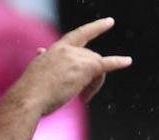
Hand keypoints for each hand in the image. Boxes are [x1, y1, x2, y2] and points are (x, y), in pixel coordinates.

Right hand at [10, 18, 131, 115]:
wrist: (30, 97)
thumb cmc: (31, 90)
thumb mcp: (38, 70)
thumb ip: (44, 60)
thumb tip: (41, 51)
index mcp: (55, 49)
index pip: (79, 35)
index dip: (96, 28)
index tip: (109, 22)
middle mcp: (67, 49)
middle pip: (92, 59)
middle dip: (91, 79)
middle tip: (83, 97)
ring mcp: (75, 56)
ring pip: (97, 68)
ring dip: (94, 85)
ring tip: (83, 98)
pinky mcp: (85, 67)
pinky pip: (106, 64)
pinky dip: (118, 62)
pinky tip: (128, 61)